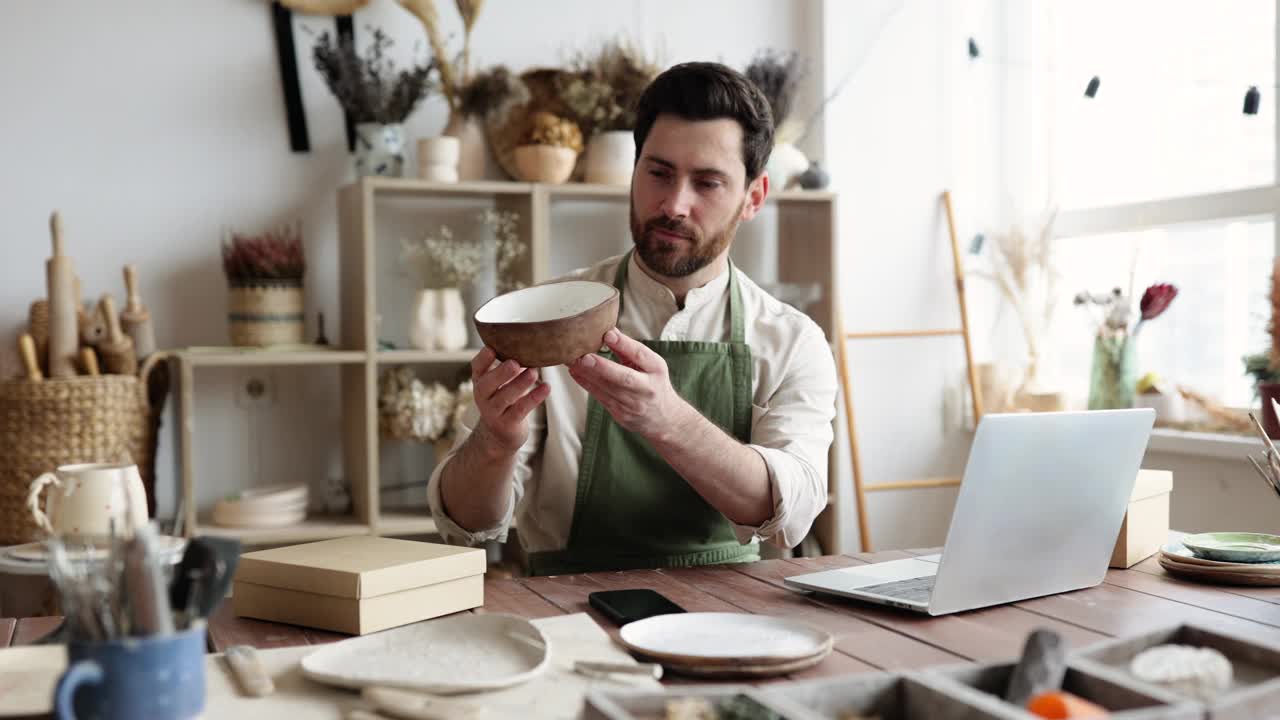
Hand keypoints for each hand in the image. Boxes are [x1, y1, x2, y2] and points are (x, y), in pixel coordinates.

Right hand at [470, 347, 549, 455]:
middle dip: (500, 373)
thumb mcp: (498, 383)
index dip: (482, 359)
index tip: (491, 348)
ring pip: (504, 398)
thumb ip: (508, 365)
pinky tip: (546, 388)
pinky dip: (533, 398)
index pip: (476, 368)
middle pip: (487, 384)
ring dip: (519, 384)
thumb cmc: (503, 400)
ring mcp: (493, 412)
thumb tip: (530, 339)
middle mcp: (483, 396)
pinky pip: (520, 410)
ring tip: (533, 373)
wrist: (500, 435)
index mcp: (480, 380)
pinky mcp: (507, 424)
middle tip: (515, 363)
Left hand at [568, 328, 688, 439]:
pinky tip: (574, 372)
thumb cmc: (654, 385)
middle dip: (603, 367)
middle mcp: (646, 388)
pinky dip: (586, 384)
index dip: (625, 345)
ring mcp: (633, 404)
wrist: (664, 419)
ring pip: (607, 389)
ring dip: (587, 374)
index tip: (608, 334)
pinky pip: (600, 397)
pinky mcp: (620, 414)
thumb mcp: (651, 365)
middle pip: (624, 378)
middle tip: (585, 357)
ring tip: (572, 360)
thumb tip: (609, 330)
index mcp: (656, 370)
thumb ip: (630, 349)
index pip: (641, 356)